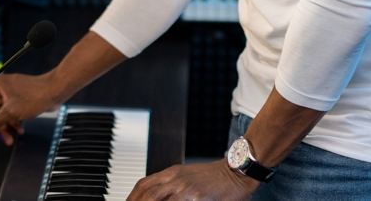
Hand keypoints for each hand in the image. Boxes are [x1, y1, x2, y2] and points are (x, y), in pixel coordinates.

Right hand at [0, 72, 59, 149]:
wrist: (56, 91)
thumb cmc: (36, 94)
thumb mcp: (10, 112)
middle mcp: (1, 89)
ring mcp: (10, 96)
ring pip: (1, 115)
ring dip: (4, 128)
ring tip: (9, 140)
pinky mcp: (19, 101)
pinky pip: (10, 114)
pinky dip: (13, 123)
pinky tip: (19, 130)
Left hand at [127, 159, 259, 200]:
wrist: (237, 171)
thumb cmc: (215, 176)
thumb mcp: (188, 176)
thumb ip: (172, 185)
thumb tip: (156, 195)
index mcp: (172, 173)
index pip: (144, 184)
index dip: (132, 196)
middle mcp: (176, 179)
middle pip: (147, 194)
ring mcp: (186, 189)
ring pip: (157, 200)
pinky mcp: (197, 198)